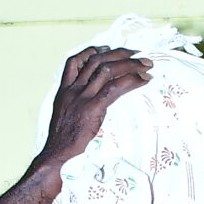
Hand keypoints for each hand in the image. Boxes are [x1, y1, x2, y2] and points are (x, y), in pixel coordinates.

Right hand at [34, 45, 151, 182]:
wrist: (56, 155)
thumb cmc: (63, 142)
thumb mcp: (64, 117)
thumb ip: (75, 105)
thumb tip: (90, 104)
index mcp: (63, 91)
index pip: (73, 61)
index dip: (91, 51)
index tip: (107, 47)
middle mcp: (72, 90)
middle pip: (96, 60)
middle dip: (119, 54)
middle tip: (137, 54)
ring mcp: (82, 98)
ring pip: (107, 70)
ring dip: (130, 64)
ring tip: (146, 65)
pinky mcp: (93, 108)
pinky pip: (115, 88)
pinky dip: (132, 80)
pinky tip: (144, 80)